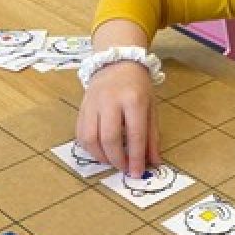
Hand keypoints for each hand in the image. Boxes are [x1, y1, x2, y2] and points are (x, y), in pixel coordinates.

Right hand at [76, 61, 160, 176]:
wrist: (117, 62)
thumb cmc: (138, 86)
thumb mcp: (151, 107)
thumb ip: (152, 136)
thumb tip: (154, 162)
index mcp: (133, 100)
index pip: (135, 135)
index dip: (135, 157)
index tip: (136, 173)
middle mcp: (111, 101)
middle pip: (110, 138)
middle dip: (116, 159)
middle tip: (123, 168)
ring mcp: (93, 103)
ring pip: (90, 138)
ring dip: (100, 156)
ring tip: (111, 161)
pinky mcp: (82, 106)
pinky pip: (80, 133)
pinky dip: (88, 147)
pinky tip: (99, 151)